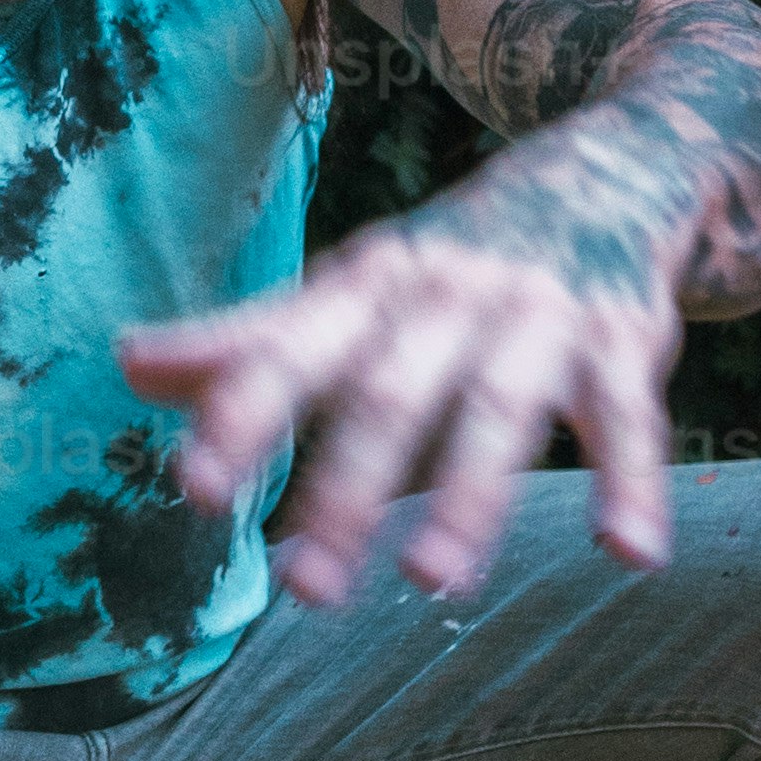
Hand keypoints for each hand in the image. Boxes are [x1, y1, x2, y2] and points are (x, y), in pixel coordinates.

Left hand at [120, 201, 681, 609]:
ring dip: (468, 497)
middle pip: (389, 396)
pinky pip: (629, 416)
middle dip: (348, 490)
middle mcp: (447, 297)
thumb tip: (127, 364)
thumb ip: (247, 342)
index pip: (290, 352)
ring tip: (431, 583)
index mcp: (366, 287)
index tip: (196, 490)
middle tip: (307, 590)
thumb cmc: (448, 261)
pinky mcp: (622, 341)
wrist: (607, 170)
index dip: (241, 416)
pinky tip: (631, 554)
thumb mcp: (348, 290)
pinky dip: (633, 482)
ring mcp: (539, 317)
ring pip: (500, 410)